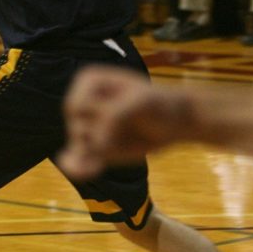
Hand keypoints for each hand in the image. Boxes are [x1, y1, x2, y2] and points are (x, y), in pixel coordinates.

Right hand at [58, 66, 192, 180]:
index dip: (98, 115)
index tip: (124, 109)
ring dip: (98, 150)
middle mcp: (83, 102)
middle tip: (128, 125)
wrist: (176, 122)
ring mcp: (88, 126)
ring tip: (125, 140)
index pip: (76, 107)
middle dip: (99, 132)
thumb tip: (94, 148)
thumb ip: (112, 119)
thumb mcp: (138, 102)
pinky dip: (85, 167)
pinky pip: (82, 161)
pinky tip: (89, 169)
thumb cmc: (158, 104)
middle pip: (76, 127)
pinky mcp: (96, 148)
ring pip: (81, 146)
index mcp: (88, 81)